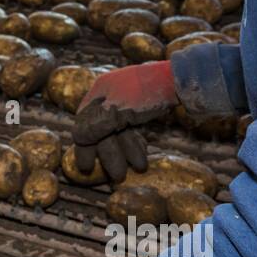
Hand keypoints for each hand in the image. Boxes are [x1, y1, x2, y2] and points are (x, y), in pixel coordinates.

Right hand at [72, 61, 177, 182]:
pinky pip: (130, 131)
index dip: (84, 147)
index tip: (87, 167)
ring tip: (136, 170)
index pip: (84, 124)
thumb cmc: (145, 92)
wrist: (178, 80)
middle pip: (102, 131)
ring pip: (118, 133)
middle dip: (110, 154)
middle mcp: (107, 98)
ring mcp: (123, 104)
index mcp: (98, 93)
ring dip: (125, 153)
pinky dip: (135, 145)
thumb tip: (78, 138)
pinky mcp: (138, 110)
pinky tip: (141, 159)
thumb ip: (96, 124)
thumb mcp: (117, 109)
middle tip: (117, 176)